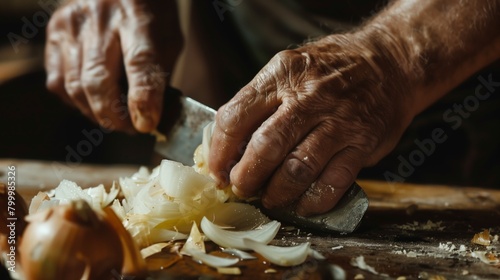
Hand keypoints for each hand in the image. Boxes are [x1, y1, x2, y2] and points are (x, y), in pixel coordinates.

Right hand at [45, 0, 181, 132]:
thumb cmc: (150, 14)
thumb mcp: (169, 38)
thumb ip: (159, 74)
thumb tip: (148, 118)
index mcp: (138, 17)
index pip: (139, 63)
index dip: (142, 99)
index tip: (147, 124)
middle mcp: (100, 18)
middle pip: (99, 81)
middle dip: (115, 117)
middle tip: (131, 129)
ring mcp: (72, 25)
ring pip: (76, 87)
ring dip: (97, 114)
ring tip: (116, 120)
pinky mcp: (54, 33)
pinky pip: (58, 83)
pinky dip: (76, 102)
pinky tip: (93, 103)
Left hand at [209, 32, 416, 215]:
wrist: (389, 63)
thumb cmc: (331, 69)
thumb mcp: (290, 67)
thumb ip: (260, 100)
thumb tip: (228, 144)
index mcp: (281, 75)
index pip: (236, 117)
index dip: (220, 152)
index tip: (218, 170)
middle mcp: (309, 97)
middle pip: (265, 147)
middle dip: (246, 177)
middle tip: (241, 188)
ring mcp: (339, 121)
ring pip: (297, 169)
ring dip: (276, 193)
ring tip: (269, 198)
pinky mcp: (362, 143)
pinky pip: (331, 183)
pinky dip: (311, 201)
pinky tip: (301, 203)